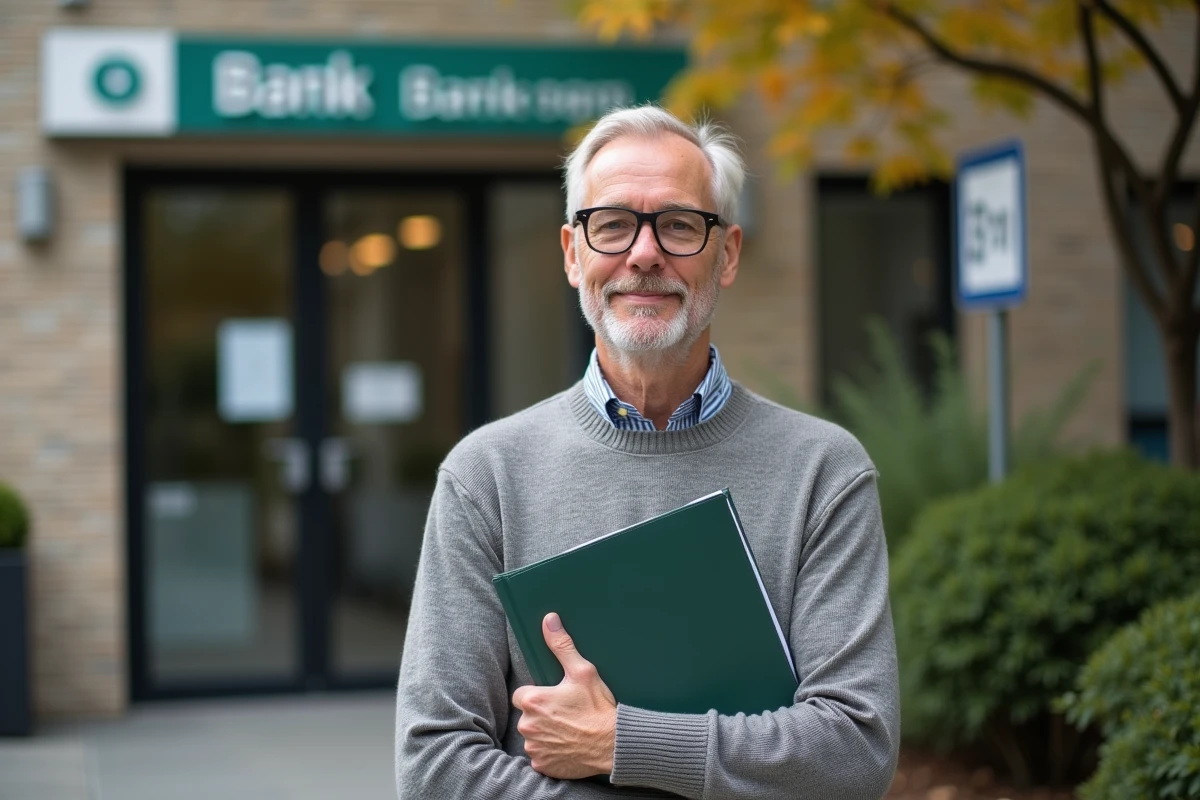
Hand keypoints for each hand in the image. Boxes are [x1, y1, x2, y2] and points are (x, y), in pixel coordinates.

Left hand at [511, 612, 617, 778]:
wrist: (614, 744)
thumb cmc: (598, 708)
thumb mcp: (583, 672)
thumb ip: (561, 646)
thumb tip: (549, 620)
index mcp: (533, 701)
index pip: (522, 694)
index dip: (538, 695)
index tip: (554, 697)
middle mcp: (528, 726)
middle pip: (527, 715)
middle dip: (542, 714)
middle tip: (566, 713)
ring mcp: (535, 748)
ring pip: (533, 736)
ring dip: (545, 733)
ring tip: (569, 730)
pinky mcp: (543, 765)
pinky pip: (540, 756)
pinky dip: (551, 752)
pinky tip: (568, 746)